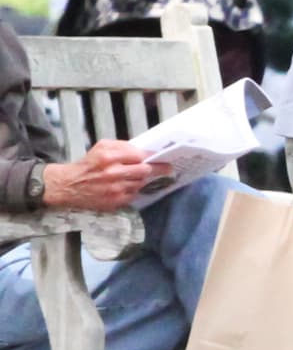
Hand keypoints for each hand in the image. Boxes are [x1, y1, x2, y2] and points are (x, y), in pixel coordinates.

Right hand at [42, 141, 170, 211]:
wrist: (68, 186)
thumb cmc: (88, 164)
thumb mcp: (101, 147)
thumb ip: (122, 146)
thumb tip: (143, 150)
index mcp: (109, 156)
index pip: (140, 155)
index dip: (152, 156)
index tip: (162, 156)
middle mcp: (113, 173)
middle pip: (145, 170)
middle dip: (157, 168)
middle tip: (167, 168)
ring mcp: (114, 189)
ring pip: (141, 183)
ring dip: (144, 179)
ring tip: (143, 176)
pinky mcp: (114, 202)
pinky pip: (133, 194)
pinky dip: (134, 190)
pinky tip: (129, 186)